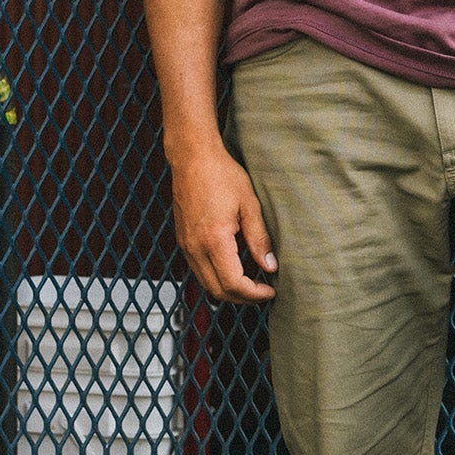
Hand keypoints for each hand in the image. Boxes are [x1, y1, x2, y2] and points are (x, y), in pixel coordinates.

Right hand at [167, 141, 276, 302]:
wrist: (192, 157)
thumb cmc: (222, 174)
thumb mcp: (249, 204)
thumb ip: (259, 238)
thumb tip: (270, 266)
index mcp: (214, 240)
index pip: (234, 284)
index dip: (254, 294)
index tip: (271, 290)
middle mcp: (195, 248)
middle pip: (217, 291)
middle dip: (242, 298)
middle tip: (263, 291)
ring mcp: (186, 245)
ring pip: (206, 283)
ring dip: (228, 289)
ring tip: (251, 282)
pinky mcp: (183, 240)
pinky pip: (198, 270)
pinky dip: (216, 277)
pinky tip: (233, 267)